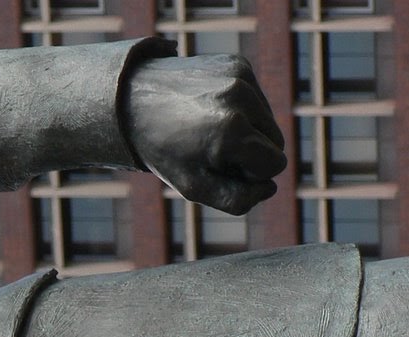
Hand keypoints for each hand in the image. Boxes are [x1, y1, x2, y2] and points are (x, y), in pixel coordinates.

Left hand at [122, 54, 285, 214]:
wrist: (132, 100)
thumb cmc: (163, 150)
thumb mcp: (192, 186)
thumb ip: (235, 199)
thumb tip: (269, 189)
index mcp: (232, 132)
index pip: (275, 164)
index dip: (251, 173)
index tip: (221, 167)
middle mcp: (241, 99)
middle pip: (276, 142)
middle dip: (249, 152)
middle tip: (209, 149)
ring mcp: (241, 77)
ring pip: (268, 119)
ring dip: (245, 129)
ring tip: (206, 129)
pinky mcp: (238, 64)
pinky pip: (257, 97)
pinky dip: (239, 108)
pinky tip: (208, 109)